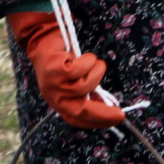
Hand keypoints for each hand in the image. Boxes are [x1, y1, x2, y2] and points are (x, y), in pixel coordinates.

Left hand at [7, 10, 124, 129]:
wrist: (43, 41)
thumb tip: (107, 106)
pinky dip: (88, 61)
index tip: (116, 119)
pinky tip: (84, 56)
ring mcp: (54, 84)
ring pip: (85, 85)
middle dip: (102, 113)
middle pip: (80, 111)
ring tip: (93, 63)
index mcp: (59, 103)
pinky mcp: (55, 68)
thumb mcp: (75, 82)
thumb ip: (88, 94)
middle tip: (120, 113)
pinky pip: (80, 69)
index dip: (98, 121)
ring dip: (96, 72)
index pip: (77, 119)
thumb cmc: (65, 63)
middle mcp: (55, 97)